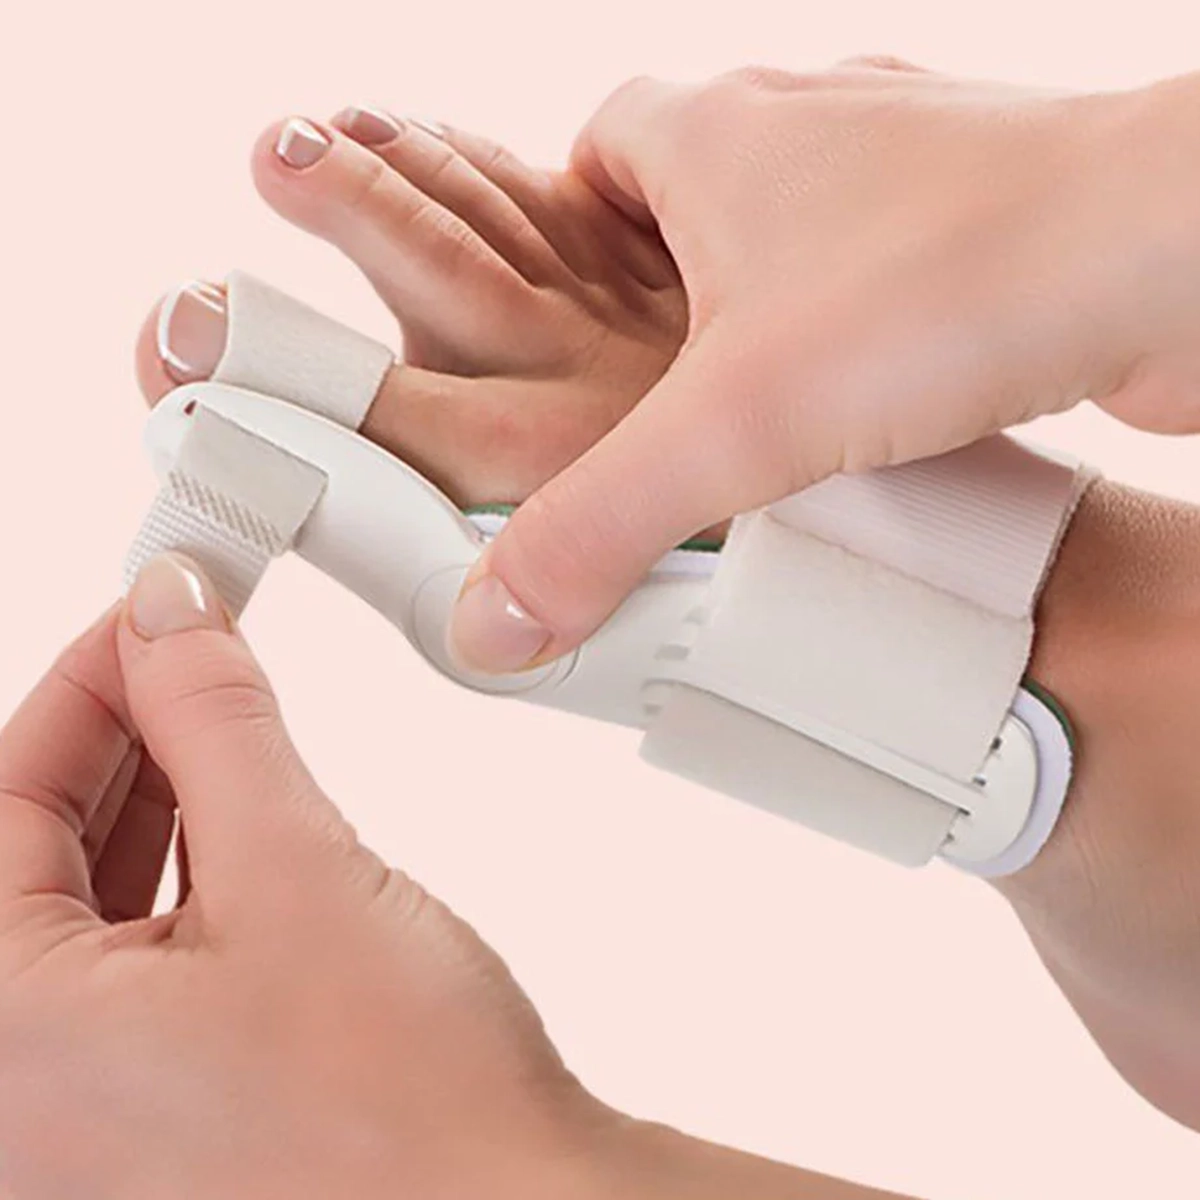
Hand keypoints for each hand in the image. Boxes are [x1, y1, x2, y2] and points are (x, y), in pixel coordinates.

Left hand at [0, 554, 904, 1199]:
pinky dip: (188, 868)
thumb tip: (172, 617)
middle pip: (36, 849)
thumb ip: (216, 720)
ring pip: (91, 900)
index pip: (0, 801)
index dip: (79, 683)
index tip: (146, 615)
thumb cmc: (410, 1116)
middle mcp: (28, 1094)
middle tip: (193, 649)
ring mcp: (92, 1113)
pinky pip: (140, 957)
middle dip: (123, 732)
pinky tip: (241, 810)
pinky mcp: (164, 1112)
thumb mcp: (297, 867)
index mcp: (9, 1042)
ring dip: (160, 793)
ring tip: (227, 717)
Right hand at [452, 61, 1199, 670]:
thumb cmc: (959, 282)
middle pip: (693, 193)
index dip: (563, 229)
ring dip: (768, 319)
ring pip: (796, 234)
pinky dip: (861, 334)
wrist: (1181, 253)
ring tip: (754, 426)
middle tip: (650, 401)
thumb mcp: (736, 428)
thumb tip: (492, 620)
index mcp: (721, 133)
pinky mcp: (985, 221)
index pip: (598, 143)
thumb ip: (598, 523)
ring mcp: (909, 166)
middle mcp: (812, 126)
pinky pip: (885, 270)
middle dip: (661, 290)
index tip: (560, 322)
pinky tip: (868, 416)